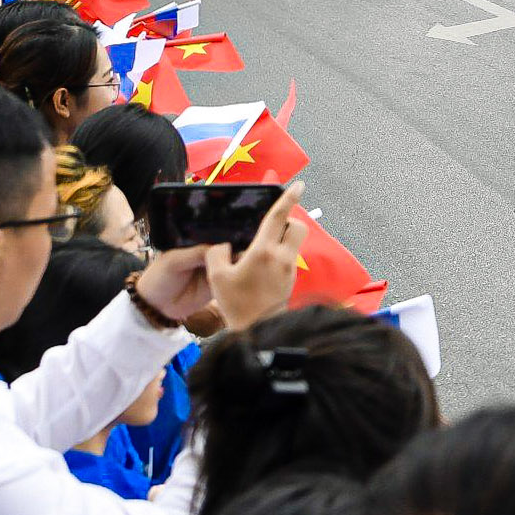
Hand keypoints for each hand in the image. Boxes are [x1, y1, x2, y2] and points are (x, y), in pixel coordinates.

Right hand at [207, 182, 307, 328]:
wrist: (257, 330)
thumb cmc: (237, 304)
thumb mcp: (217, 276)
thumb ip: (217, 253)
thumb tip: (224, 244)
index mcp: (265, 251)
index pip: (279, 216)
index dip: (287, 197)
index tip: (298, 184)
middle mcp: (283, 257)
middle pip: (297, 226)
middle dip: (288, 220)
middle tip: (271, 224)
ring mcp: (291, 269)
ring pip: (294, 242)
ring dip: (283, 237)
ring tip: (261, 246)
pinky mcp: (292, 279)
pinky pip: (289, 257)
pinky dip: (279, 253)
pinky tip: (262, 264)